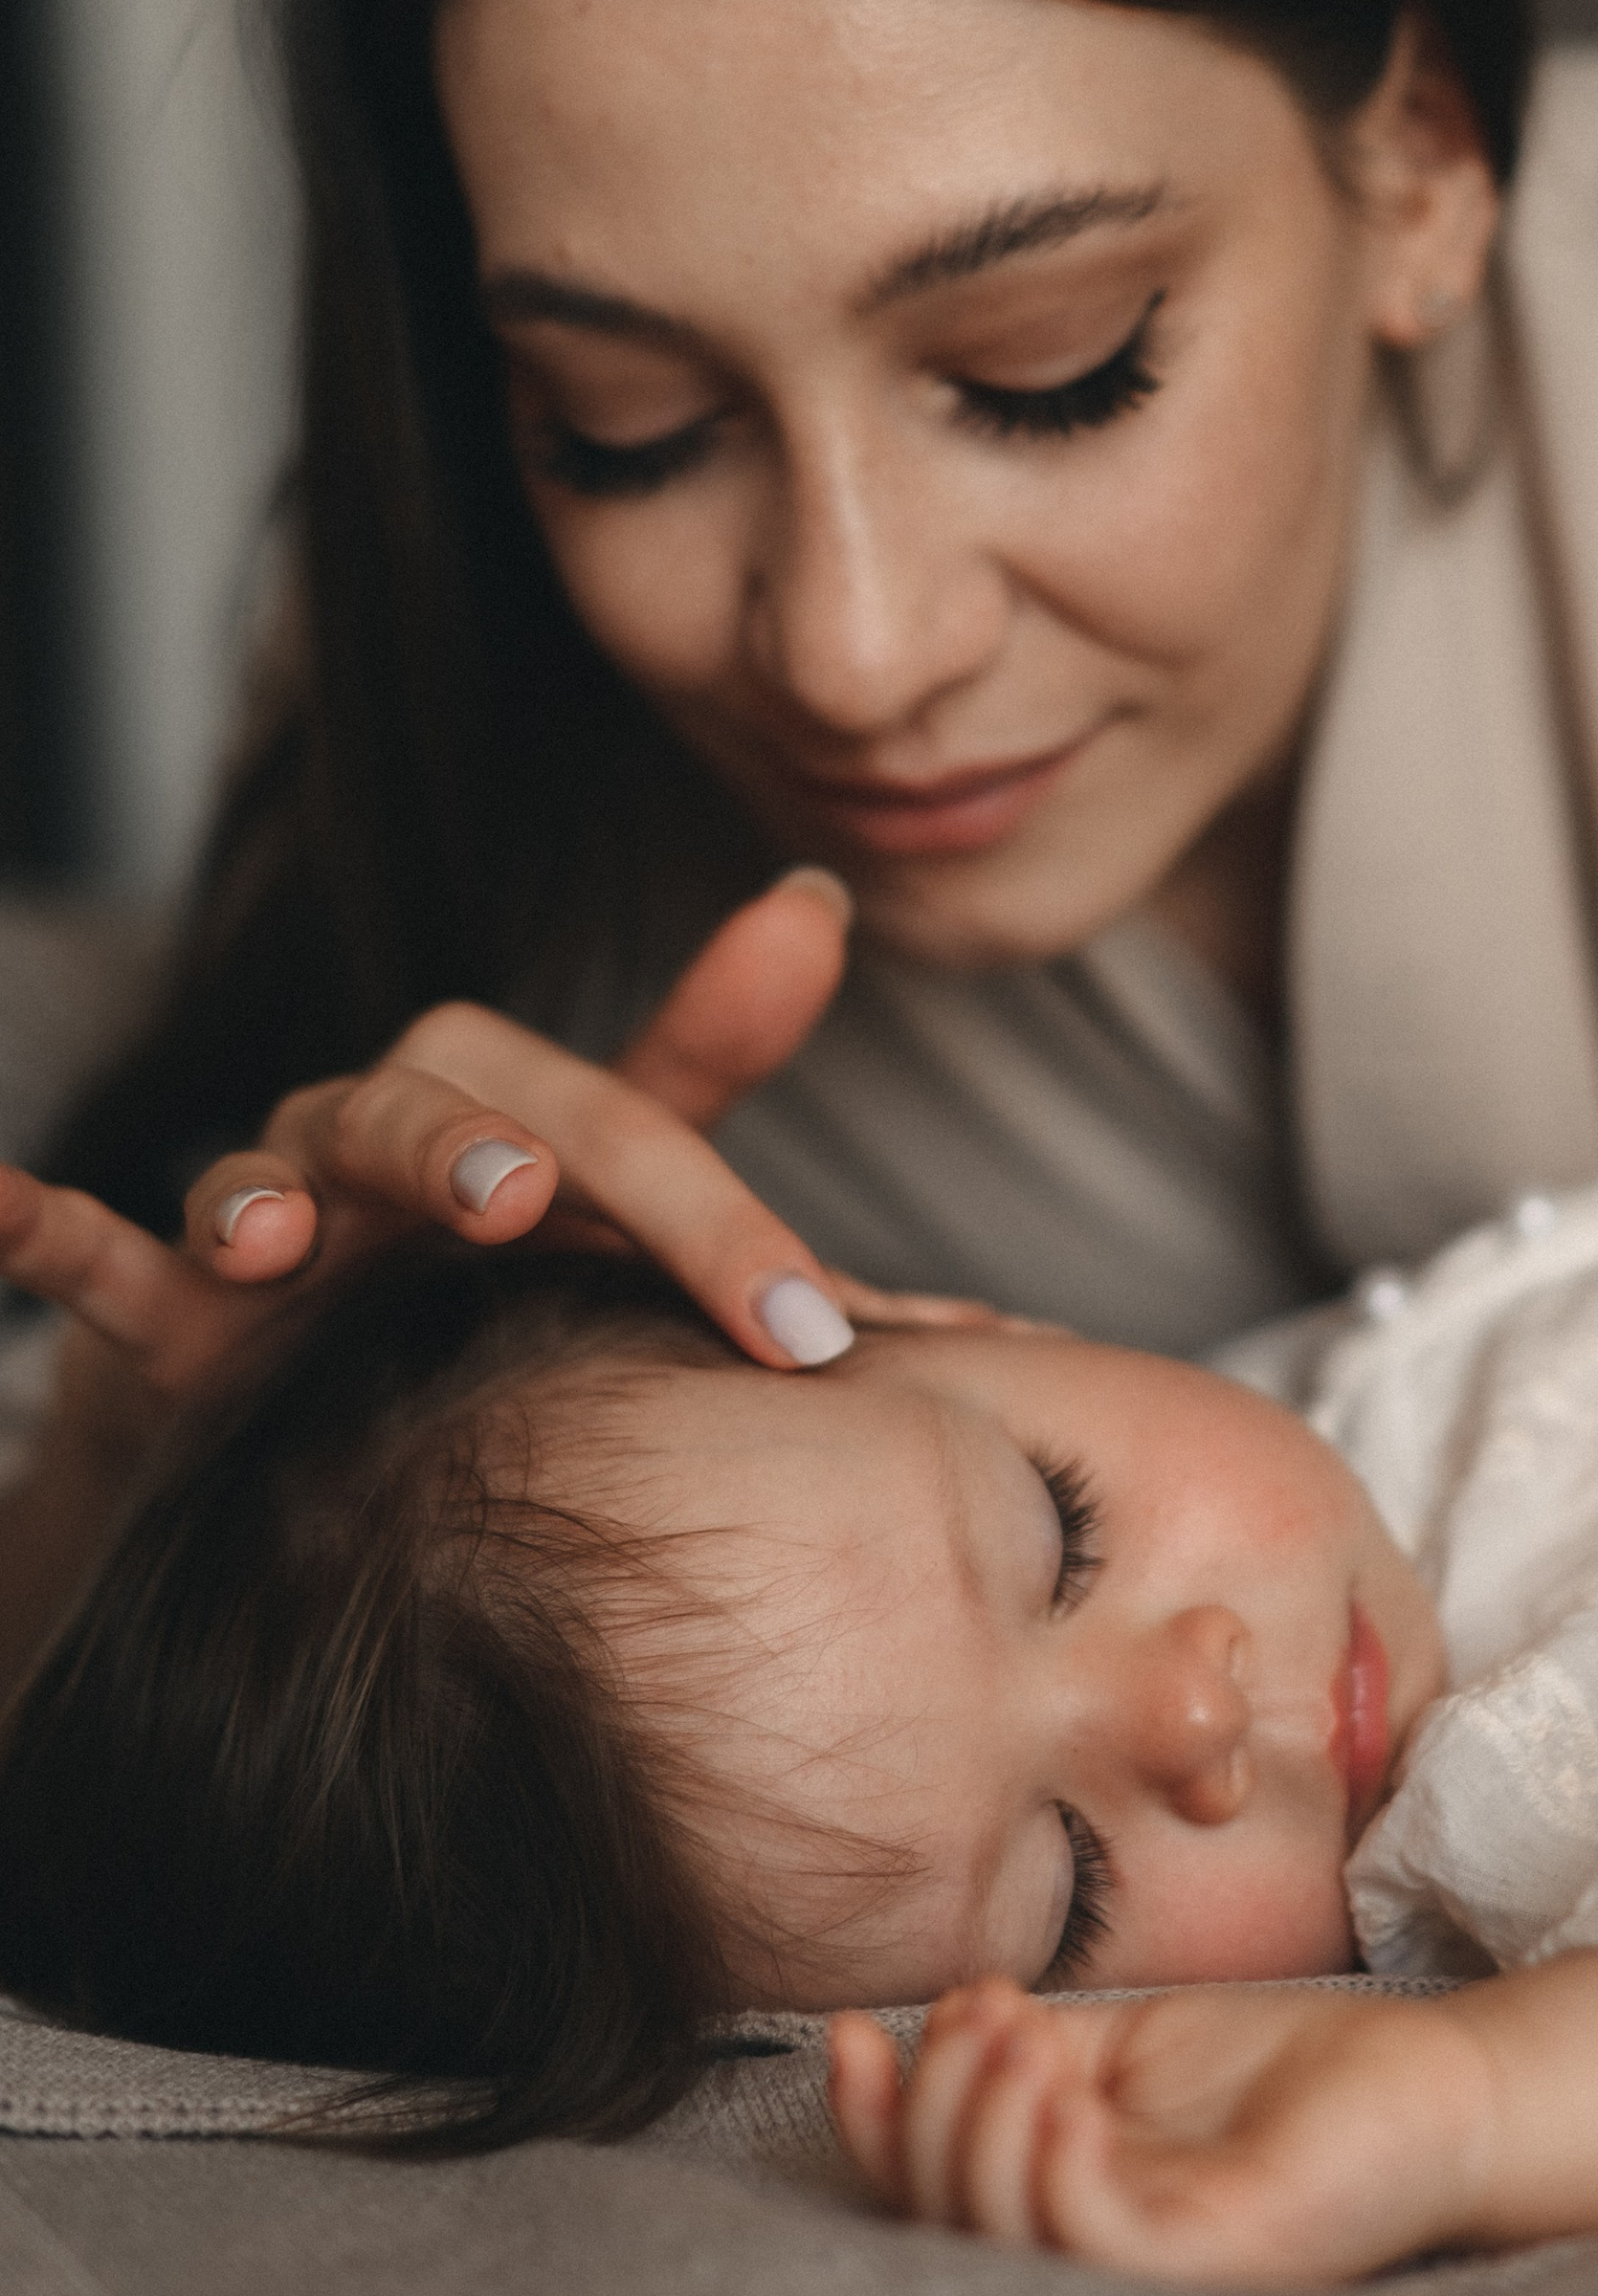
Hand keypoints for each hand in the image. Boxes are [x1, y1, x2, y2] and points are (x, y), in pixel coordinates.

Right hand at [27, 868, 985, 1376]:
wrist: (331, 1405)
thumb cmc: (485, 1265)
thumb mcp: (607, 1173)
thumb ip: (705, 1056)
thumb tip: (820, 889)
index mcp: (501, 1112)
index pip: (614, 1136)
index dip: (716, 1223)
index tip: (819, 1332)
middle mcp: (376, 1143)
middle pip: (424, 1117)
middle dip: (472, 1156)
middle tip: (524, 1201)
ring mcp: (262, 1224)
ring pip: (253, 1180)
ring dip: (260, 1198)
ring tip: (273, 1238)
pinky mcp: (160, 1312)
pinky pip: (85, 1255)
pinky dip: (28, 1222)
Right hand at [828, 1956, 1597, 2287]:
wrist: (1422, 2083)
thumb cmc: (1283, 2073)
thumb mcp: (1128, 2043)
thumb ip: (1032, 2044)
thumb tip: (937, 2019)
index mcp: (1063, 2203)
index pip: (929, 2190)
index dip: (873, 2122)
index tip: (852, 2031)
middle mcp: (1095, 2257)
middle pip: (947, 2218)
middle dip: (934, 2107)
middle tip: (985, 2018)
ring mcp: (1153, 2273)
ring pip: (1005, 2236)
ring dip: (982, 2123)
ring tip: (1021, 2034)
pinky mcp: (1215, 2266)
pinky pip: (1095, 2240)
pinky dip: (1053, 2162)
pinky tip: (1065, 2088)